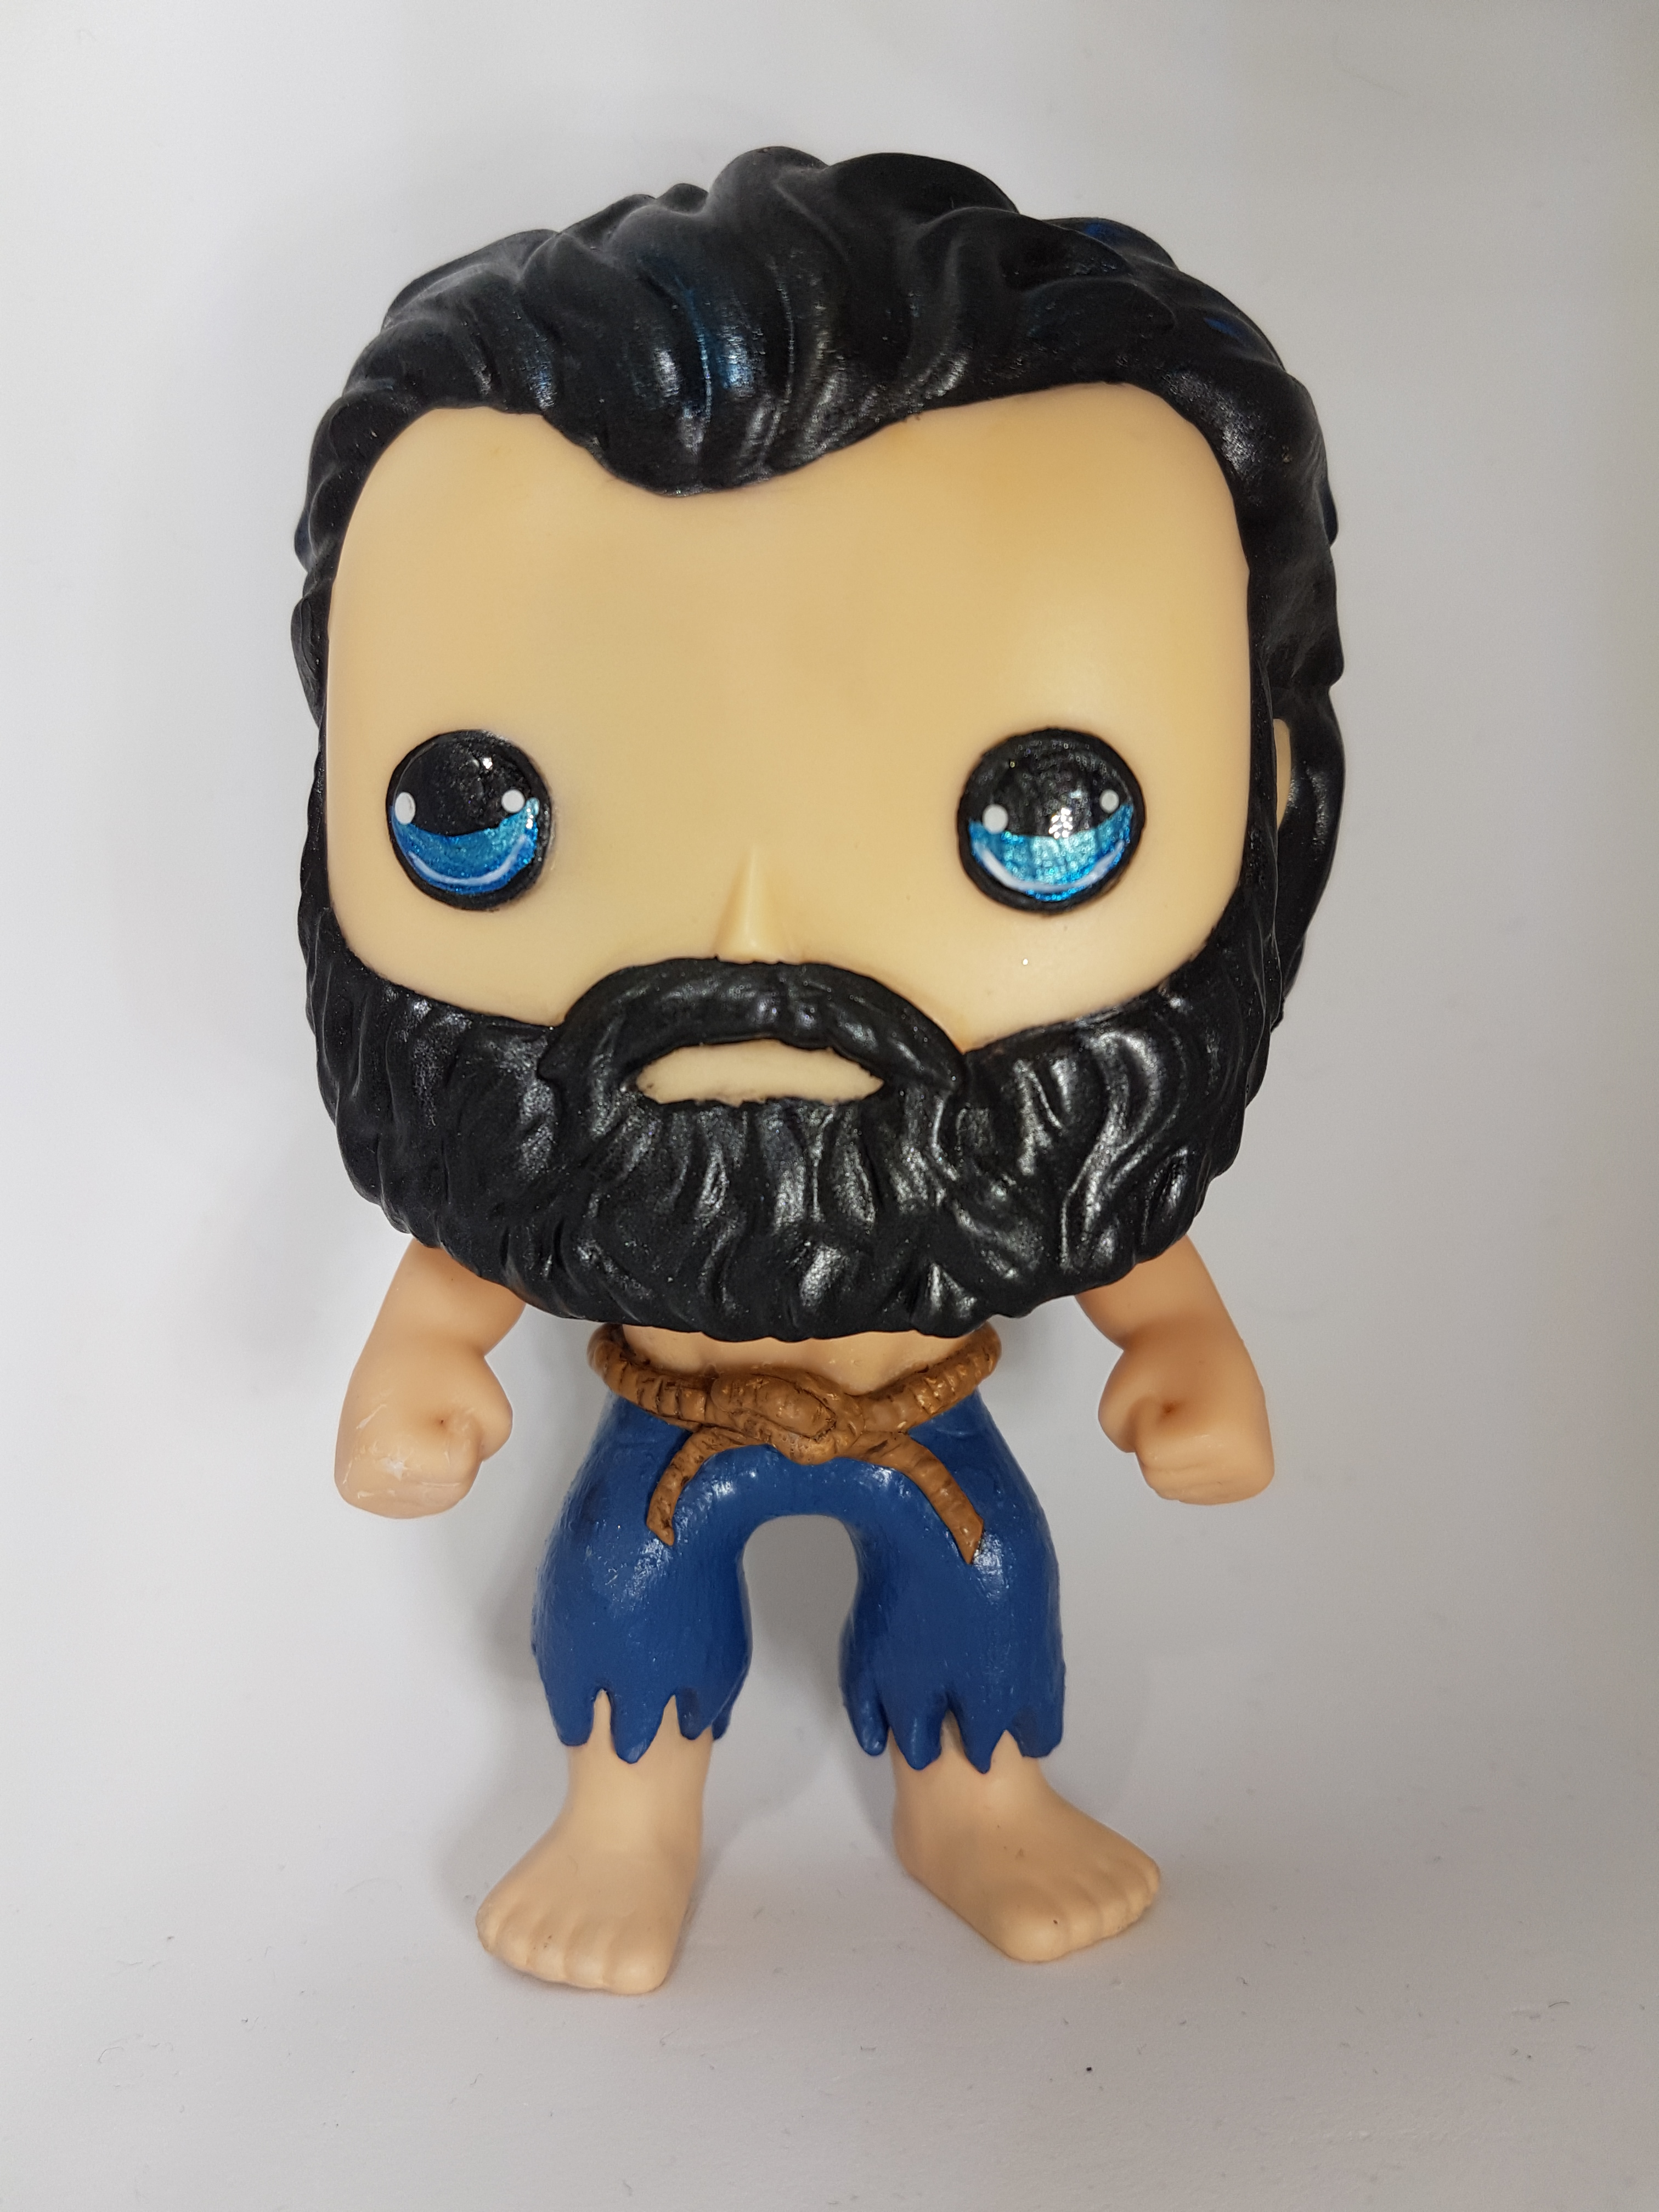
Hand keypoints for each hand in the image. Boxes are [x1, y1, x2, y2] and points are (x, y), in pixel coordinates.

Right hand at [335, 1334, 512, 1516]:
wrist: (409, 1345)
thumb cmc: (439, 1364)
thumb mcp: (492, 1407)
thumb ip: (488, 1448)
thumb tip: (451, 1474)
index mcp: (379, 1452)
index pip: (459, 1471)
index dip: (467, 1433)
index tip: (444, 1403)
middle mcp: (360, 1477)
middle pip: (450, 1492)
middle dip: (459, 1450)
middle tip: (434, 1412)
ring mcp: (358, 1486)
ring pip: (438, 1499)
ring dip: (446, 1462)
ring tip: (423, 1426)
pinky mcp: (362, 1489)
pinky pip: (420, 1501)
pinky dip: (430, 1473)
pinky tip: (414, 1443)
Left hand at [1098, 1315, 1272, 1504]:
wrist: (1200, 1338)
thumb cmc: (1162, 1359)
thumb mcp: (1118, 1392)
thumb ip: (1120, 1435)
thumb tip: (1156, 1466)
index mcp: (1226, 1436)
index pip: (1150, 1455)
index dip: (1144, 1420)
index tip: (1166, 1392)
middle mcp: (1248, 1464)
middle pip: (1159, 1479)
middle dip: (1154, 1439)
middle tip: (1177, 1404)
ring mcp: (1252, 1475)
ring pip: (1172, 1489)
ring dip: (1167, 1453)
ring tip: (1188, 1418)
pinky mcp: (1248, 1481)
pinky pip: (1190, 1492)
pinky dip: (1182, 1464)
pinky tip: (1199, 1434)